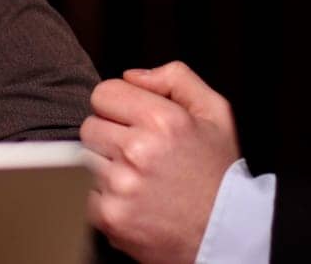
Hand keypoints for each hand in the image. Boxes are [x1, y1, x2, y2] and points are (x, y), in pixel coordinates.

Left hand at [82, 62, 241, 263]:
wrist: (226, 234)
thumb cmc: (219, 172)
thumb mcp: (215, 113)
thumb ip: (175, 78)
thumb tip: (131, 76)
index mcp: (162, 120)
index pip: (103, 93)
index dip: (118, 106)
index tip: (133, 121)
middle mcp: (138, 151)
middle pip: (90, 126)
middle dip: (110, 136)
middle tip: (138, 153)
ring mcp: (121, 186)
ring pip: (84, 159)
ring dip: (105, 166)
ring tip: (137, 177)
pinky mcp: (109, 216)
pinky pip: (84, 192)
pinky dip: (103, 196)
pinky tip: (132, 198)